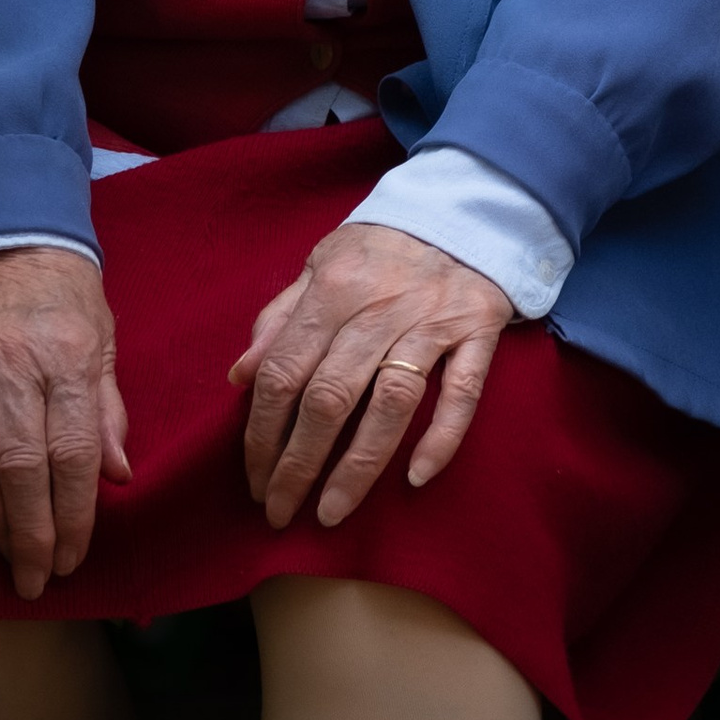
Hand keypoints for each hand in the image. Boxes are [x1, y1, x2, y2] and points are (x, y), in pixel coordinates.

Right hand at [0, 244, 129, 601]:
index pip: (72, 453)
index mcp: (68, 359)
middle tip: (37, 580)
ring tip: (6, 557)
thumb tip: (119, 476)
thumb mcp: (102, 338)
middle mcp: (15, 367)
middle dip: (30, 534)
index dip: (74, 513)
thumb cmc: (62, 292)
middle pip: (21, 467)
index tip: (74, 558)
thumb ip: (107, 408)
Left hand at [231, 224, 513, 530]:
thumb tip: (240, 376)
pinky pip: (462, 392)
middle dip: (298, 465)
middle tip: (279, 512)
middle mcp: (379, 308)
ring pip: (390, 405)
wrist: (465, 206)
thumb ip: (282, 318)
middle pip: (329, 398)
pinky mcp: (478, 330)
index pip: (284, 373)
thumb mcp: (323, 263)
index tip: (253, 479)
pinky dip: (441, 437)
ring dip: (357, 467)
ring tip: (331, 513)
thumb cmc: (383, 246)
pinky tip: (416, 478)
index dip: (261, 434)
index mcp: (333, 290)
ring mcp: (432, 321)